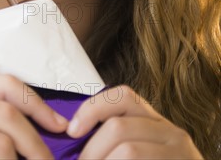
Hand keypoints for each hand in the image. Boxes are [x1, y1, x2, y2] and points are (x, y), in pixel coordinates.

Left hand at [67, 85, 202, 158]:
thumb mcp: (136, 146)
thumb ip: (111, 138)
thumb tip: (72, 133)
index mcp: (154, 121)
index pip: (122, 96)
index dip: (92, 109)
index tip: (72, 131)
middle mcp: (171, 133)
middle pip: (118, 127)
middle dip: (91, 150)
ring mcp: (180, 154)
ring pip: (128, 151)